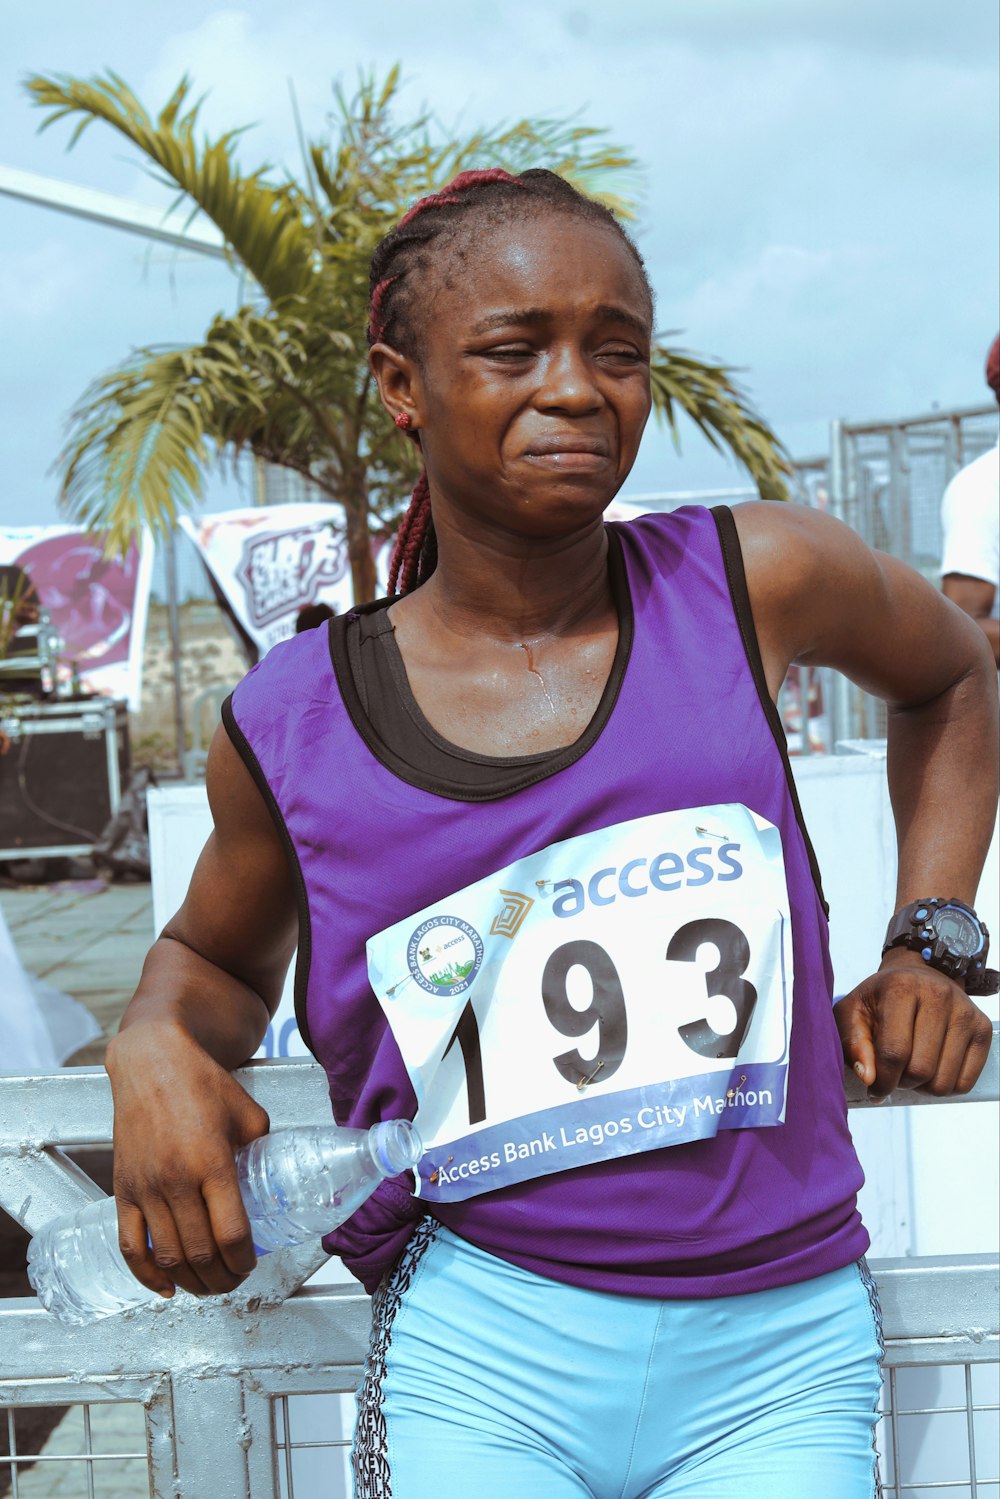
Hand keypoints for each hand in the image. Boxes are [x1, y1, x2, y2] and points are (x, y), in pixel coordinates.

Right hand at [105, 1022, 269, 1299]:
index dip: (244, 1261)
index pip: (232, 1233)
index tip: (252, 1265)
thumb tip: (275, 1181)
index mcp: (212, 1162)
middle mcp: (176, 1180)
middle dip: (221, 1279)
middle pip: (199, 1253)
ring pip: (167, 1257)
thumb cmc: (203, 1084)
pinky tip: (164, 1287)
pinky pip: (130, 1245)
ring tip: (208, 1285)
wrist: (151, 1063)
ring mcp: (146, 1188)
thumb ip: (262, 1150)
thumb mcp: (248, 1114)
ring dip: (190, 1282)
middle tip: (234, 1281)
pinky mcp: (123, 1190)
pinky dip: (146, 1275)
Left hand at [834, 948, 993, 1099]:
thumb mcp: (853, 1012)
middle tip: (893, 1072)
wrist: (919, 975)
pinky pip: (964, 1083)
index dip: (881, 1080)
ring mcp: (965, 1012)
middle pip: (920, 1070)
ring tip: (912, 1067)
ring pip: (943, 1082)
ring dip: (922, 1087)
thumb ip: (852, 1043)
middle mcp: (938, 996)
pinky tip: (932, 1068)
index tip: (874, 1087)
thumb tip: (868, 1077)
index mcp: (901, 988)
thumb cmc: (882, 998)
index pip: (894, 1052)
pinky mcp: (983, 1028)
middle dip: (901, 1082)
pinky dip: (945, 1086)